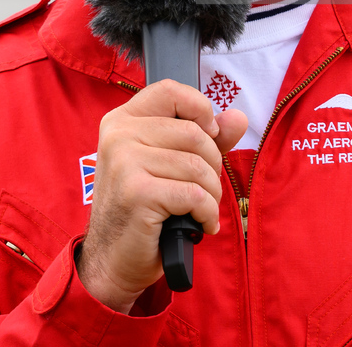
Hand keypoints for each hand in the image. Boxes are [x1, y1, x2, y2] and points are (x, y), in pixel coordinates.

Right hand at [76, 79, 246, 313]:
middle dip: (212, 165)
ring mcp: (124, 162)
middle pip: (193, 133)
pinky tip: (202, 224)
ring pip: (197, 166)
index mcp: (123, 120)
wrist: (112, 260)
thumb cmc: (143, 209)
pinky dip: (207, 213)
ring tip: (202, 208)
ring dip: (211, 193)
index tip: (209, 136)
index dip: (200, 109)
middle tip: (205, 188)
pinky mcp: (136, 192)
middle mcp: (119, 134)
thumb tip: (238, 118)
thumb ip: (205, 138)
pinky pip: (194, 195)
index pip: (171, 91)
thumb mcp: (171, 165)